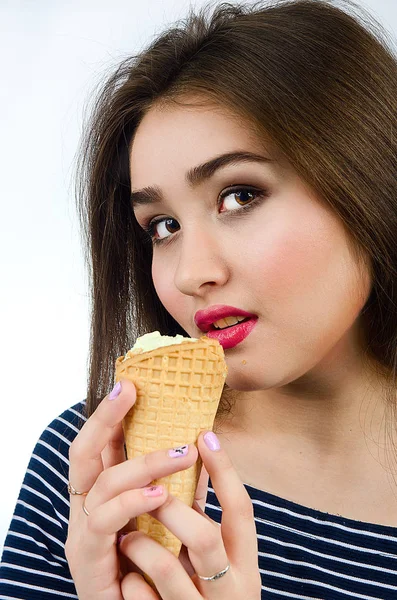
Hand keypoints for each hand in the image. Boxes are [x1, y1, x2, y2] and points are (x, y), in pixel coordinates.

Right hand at [65, 380, 198, 599]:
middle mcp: (87, 507)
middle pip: (83, 453)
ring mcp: (83, 533)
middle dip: (105, 418)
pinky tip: (159, 495)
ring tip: (180, 454)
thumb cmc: (155, 567)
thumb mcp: (168, 517)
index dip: (111, 413)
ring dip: (141, 462)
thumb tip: (198, 443)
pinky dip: (131, 503)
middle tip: (131, 391)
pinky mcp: (87, 561)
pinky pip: (104, 522)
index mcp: (105, 494)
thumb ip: (175, 485)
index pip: (101, 445)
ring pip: (101, 483)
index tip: (131, 384)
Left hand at [118, 431, 261, 598]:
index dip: (225, 470)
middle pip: (206, 538)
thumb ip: (209, 517)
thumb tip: (198, 461)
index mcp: (243, 563)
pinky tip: (128, 579)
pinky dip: (134, 585)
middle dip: (172, 510)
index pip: (241, 510)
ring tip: (129, 537)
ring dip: (143, 546)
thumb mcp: (223, 560)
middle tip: (151, 494)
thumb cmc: (213, 596)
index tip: (204, 435)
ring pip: (169, 570)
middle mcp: (230, 588)